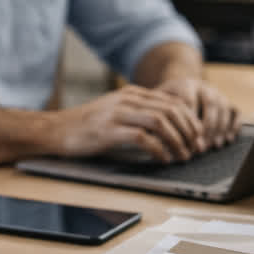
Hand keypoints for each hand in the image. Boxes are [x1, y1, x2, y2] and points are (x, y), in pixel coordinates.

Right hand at [44, 85, 205, 163]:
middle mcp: (127, 99)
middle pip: (171, 110)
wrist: (55, 130)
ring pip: (161, 122)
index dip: (191, 121)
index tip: (198, 139)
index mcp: (132, 93)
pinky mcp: (109, 131)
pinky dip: (159, 150)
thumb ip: (139, 113)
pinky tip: (163, 159)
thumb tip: (171, 128)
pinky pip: (143, 138)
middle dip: (189, 132)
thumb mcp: (116, 111)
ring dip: (178, 141)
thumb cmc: (87, 126)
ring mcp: (117, 113)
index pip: (172, 101)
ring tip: (183, 156)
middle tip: (197, 150)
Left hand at [155, 77, 241, 149]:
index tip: (182, 140)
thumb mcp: (158, 103)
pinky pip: (235, 111)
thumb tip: (154, 140)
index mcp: (185, 84)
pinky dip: (233, 125)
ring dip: (220, 128)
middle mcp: (204, 86)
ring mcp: (217, 93)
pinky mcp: (227, 101)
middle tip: (201, 147)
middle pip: (209, 104)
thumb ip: (156, 116)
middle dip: (206, 127)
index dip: (186, 121)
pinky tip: (227, 139)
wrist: (180, 88)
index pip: (188, 101)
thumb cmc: (166, 102)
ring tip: (214, 146)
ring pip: (223, 108)